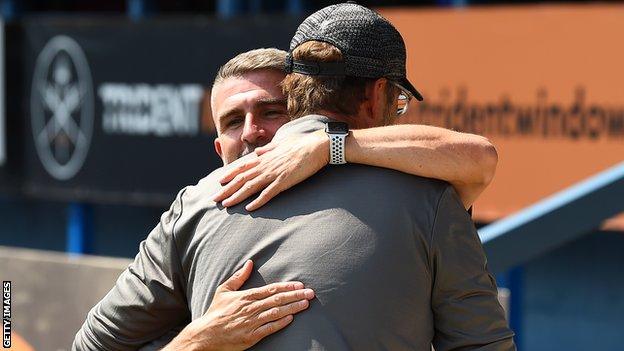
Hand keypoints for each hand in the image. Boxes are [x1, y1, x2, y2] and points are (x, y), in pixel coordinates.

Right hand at [163, 260, 314, 350]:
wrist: (206, 334)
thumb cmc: (216, 312)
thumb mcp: (224, 290)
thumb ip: (238, 277)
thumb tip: (249, 263)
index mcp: (246, 297)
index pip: (271, 289)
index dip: (287, 286)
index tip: (299, 284)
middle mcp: (251, 308)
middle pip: (277, 300)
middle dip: (295, 295)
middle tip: (310, 293)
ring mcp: (252, 322)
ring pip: (276, 313)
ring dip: (292, 308)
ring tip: (306, 304)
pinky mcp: (251, 336)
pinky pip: (269, 328)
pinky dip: (280, 323)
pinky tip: (291, 318)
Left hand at [212, 130, 328, 210]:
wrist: (318, 145)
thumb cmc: (302, 143)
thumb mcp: (282, 143)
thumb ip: (269, 149)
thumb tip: (259, 151)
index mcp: (265, 156)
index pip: (242, 166)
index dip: (229, 174)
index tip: (219, 181)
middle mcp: (266, 165)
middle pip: (242, 179)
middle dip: (227, 189)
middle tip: (215, 199)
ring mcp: (274, 174)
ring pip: (250, 187)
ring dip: (237, 197)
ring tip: (226, 205)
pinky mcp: (284, 181)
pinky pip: (268, 193)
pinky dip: (258, 201)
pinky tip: (249, 209)